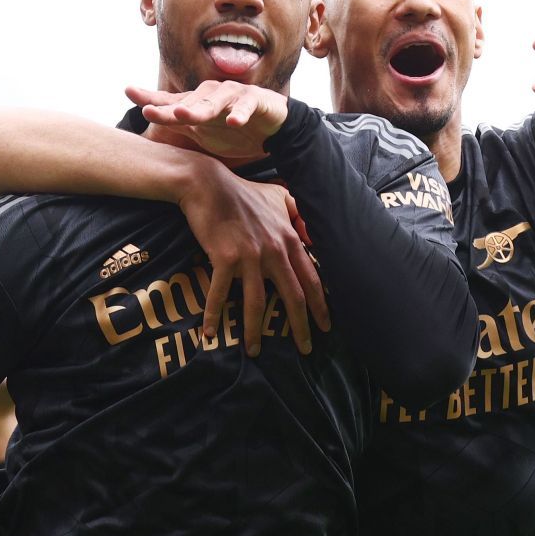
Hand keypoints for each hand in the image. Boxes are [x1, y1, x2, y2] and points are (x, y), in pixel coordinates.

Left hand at [128, 81, 288, 157]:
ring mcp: (233, 95)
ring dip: (200, 108)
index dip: (150, 97)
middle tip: (150, 111)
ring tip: (184, 114)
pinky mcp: (255, 100)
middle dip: (170, 108)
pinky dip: (241, 114)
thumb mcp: (201, 131)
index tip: (128, 91)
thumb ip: (177, 124)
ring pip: (214, 101)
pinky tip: (234, 122)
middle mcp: (211, 95)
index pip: (170, 100)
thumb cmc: (232, 127)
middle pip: (189, 102)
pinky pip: (246, 107)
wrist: (273, 128)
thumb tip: (146, 128)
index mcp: (197, 102)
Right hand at [176, 164, 326, 356]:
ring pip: (257, 303)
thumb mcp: (279, 197)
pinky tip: (209, 334)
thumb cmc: (243, 192)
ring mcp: (250, 256)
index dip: (321, 305)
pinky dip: (213, 315)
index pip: (312, 278)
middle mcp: (274, 251)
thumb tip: (310, 231)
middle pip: (293, 296)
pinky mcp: (224, 259)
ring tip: (254, 351)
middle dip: (300, 326)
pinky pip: (220, 294)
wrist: (208, 184)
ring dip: (255, 331)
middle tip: (305, 349)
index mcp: (289, 239)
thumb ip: (298, 214)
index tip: (326, 326)